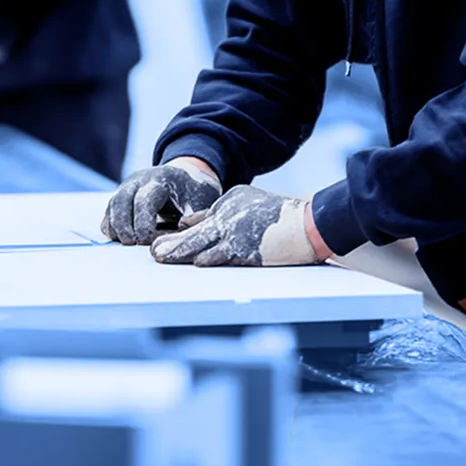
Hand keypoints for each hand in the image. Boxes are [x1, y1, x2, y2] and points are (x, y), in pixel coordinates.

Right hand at [100, 157, 222, 244]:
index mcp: (162, 179)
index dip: (142, 222)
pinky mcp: (123, 195)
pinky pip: (111, 209)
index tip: (145, 241)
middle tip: (130, 244)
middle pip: (122, 199)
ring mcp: (129, 186)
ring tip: (124, 243)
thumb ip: (190, 222)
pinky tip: (118, 237)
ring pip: (113, 204)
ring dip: (115, 225)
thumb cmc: (195, 194)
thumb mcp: (199, 205)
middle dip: (124, 224)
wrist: (188, 178)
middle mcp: (141, 179)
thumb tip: (177, 243)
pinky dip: (111, 223)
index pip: (145, 200)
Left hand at [150, 186, 324, 266]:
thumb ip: (218, 212)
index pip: (198, 220)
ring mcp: (239, 232)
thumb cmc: (280, 215)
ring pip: (204, 244)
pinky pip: (226, 255)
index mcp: (228, 203)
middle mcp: (230, 215)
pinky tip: (196, 263)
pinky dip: (210, 258)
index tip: (160, 242)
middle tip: (154, 252)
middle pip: (195, 232)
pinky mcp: (251, 249)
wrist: (310, 222)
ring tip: (164, 258)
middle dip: (173, 244)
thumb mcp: (246, 202)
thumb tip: (188, 223)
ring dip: (183, 253)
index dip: (178, 234)